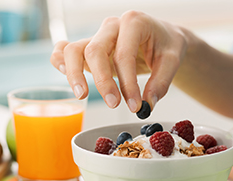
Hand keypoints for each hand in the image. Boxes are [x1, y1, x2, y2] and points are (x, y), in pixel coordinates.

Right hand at [50, 10, 188, 112]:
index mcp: (134, 22)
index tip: (135, 106)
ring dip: (74, 74)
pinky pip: (66, 49)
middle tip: (114, 104)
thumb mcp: (172, 61)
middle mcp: (112, 26)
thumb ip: (161, 83)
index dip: (127, 84)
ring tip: (82, 95)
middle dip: (103, 81)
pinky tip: (63, 73)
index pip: (124, 55)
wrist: (163, 37)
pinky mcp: (90, 47)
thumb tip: (147, 104)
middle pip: (95, 51)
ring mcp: (98, 36)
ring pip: (74, 49)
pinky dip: (59, 61)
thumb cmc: (167, 45)